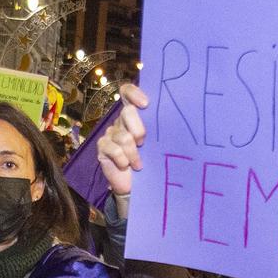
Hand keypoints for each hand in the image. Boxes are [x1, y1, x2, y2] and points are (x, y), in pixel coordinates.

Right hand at [99, 84, 148, 202]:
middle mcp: (120, 121)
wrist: (137, 185)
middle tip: (143, 144)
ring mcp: (110, 133)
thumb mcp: (157, 143)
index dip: (134, 93)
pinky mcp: (102, 147)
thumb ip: (159, 128)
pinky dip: (123, 160)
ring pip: (124, 136)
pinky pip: (114, 149)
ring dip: (134, 153)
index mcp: (134, 115)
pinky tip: (126, 166)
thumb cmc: (151, 161)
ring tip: (138, 164)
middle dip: (139, 129)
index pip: (127, 92)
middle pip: (127, 112)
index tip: (146, 104)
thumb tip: (175, 116)